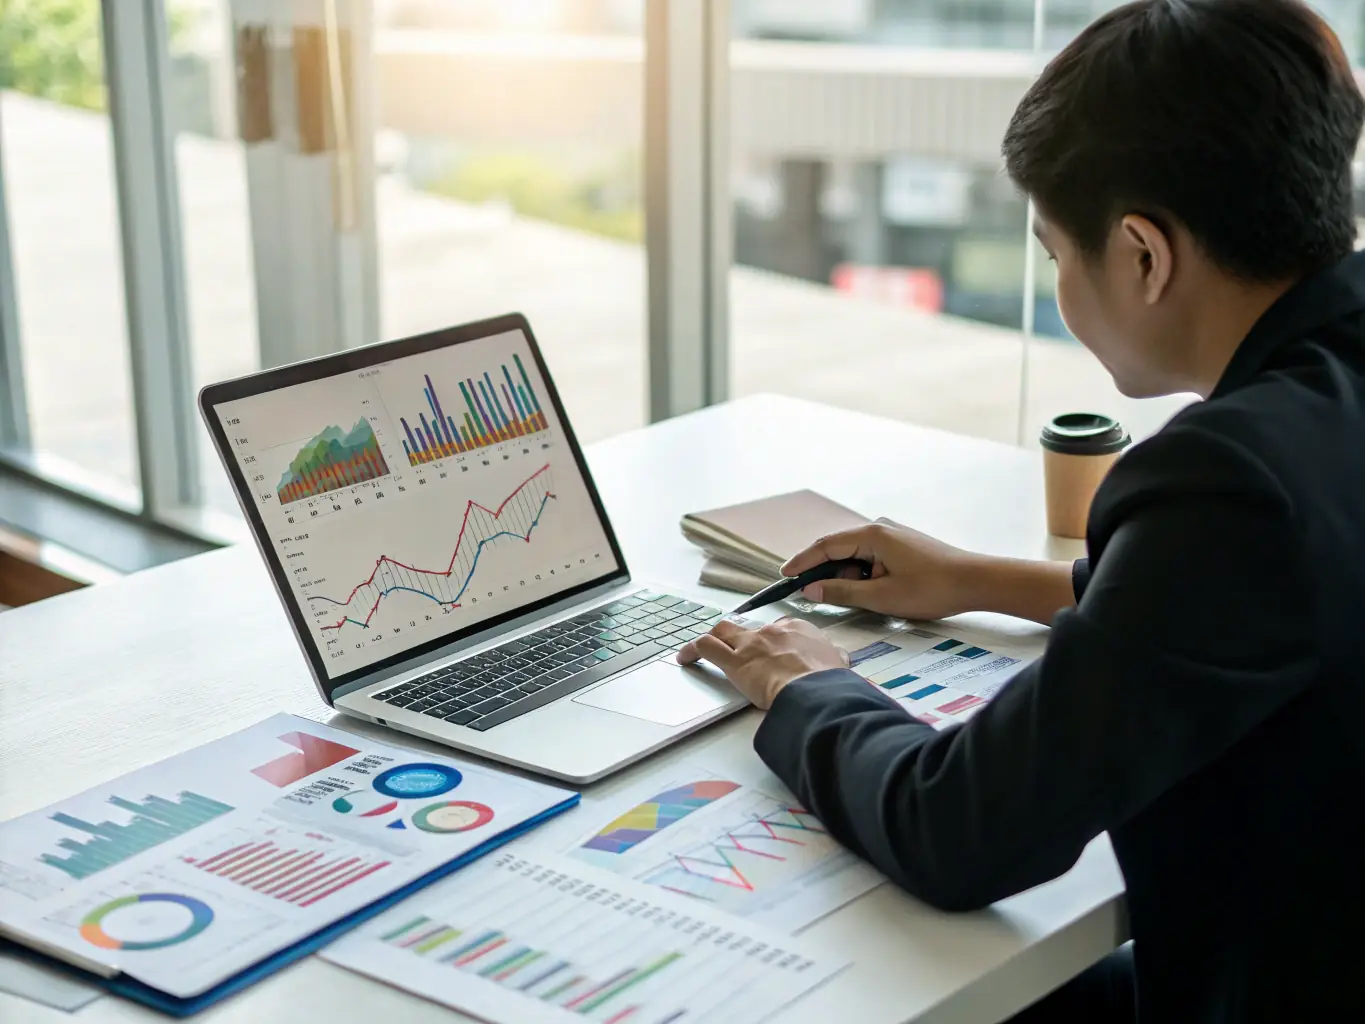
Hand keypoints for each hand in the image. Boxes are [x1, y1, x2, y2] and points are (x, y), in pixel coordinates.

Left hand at [676, 618, 848, 708]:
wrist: (814, 690)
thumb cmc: (828, 681)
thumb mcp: (838, 664)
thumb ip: (834, 658)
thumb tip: (838, 659)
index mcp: (799, 630)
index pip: (781, 628)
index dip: (773, 639)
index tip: (770, 649)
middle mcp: (772, 632)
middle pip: (748, 627)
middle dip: (741, 636)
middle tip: (736, 647)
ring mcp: (751, 644)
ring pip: (724, 631)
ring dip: (714, 638)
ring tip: (703, 647)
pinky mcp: (734, 661)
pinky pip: (706, 647)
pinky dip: (692, 650)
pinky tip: (685, 657)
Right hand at [782, 519, 979, 620]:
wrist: (977, 582)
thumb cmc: (933, 588)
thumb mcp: (882, 596)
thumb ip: (843, 592)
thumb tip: (811, 590)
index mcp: (873, 534)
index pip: (825, 546)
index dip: (802, 562)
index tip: (784, 576)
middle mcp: (880, 528)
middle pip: (838, 548)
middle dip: (822, 571)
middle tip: (806, 593)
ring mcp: (892, 536)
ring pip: (855, 555)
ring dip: (846, 576)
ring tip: (845, 599)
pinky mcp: (902, 546)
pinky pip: (871, 557)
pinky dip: (861, 574)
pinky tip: (866, 592)